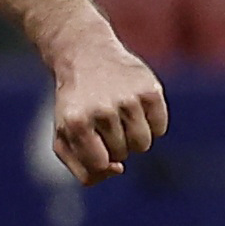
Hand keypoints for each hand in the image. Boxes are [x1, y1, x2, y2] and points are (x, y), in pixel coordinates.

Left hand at [45, 40, 167, 184]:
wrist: (87, 55)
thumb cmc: (76, 104)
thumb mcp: (64, 135)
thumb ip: (82, 167)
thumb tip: (118, 170)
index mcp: (76, 122)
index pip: (99, 164)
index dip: (101, 160)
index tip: (95, 145)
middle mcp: (102, 110)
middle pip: (123, 154)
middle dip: (115, 144)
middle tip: (103, 121)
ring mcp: (129, 99)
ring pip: (143, 144)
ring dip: (134, 137)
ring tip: (121, 116)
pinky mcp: (151, 90)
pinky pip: (160, 128)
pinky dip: (151, 124)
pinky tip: (136, 107)